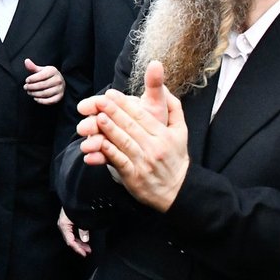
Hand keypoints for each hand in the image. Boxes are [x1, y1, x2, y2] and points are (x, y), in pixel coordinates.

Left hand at [23, 58, 63, 105]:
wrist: (59, 81)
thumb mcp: (41, 70)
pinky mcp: (60, 96)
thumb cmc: (48, 75)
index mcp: (53, 71)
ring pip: (45, 93)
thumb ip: (33, 67)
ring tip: (29, 92)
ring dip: (35, 94)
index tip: (26, 81)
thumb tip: (26, 61)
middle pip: (42, 85)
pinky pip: (50, 101)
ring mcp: (60, 89)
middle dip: (32, 87)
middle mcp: (58, 79)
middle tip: (25, 87)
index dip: (32, 79)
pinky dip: (42, 101)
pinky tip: (35, 98)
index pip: (41, 76)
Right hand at [58, 208, 90, 256]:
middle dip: (79, 246)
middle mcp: (63, 225)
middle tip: (88, 251)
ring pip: (72, 237)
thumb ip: (83, 230)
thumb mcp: (81, 218)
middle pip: (70, 240)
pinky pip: (72, 233)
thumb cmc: (75, 205)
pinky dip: (78, 237)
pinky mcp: (68, 221)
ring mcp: (65, 223)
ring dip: (80, 242)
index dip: (78, 248)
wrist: (74, 194)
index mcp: (63, 225)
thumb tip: (85, 239)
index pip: (70, 241)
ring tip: (87, 247)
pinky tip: (83, 239)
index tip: (85, 253)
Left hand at [76, 61, 188, 211]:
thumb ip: (174, 108)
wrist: (178, 190)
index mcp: (164, 135)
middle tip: (99, 100)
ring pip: (124, 142)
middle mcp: (154, 147)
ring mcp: (144, 162)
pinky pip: (119, 162)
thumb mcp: (181, 131)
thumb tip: (166, 88)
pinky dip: (108, 152)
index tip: (111, 93)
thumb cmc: (176, 157)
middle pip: (131, 126)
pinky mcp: (134, 176)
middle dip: (114, 112)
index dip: (125, 104)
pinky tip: (98, 143)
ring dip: (110, 129)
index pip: (142, 116)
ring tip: (98, 117)